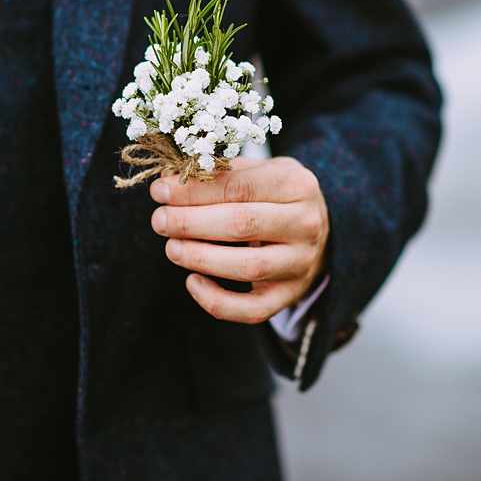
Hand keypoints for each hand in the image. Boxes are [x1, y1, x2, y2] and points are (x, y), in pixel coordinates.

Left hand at [150, 156, 328, 324]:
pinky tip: (192, 282)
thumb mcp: (260, 171)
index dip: (194, 190)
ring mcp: (300, 263)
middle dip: (190, 223)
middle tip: (160, 220)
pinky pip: (253, 310)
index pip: (238, 186)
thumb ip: (220, 174)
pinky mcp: (291, 294)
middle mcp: (305, 224)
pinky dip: (217, 301)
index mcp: (296, 184)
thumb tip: (169, 184)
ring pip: (247, 267)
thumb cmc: (278, 195)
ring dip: (201, 258)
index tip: (160, 191)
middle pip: (241, 224)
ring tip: (171, 247)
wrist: (321, 229)